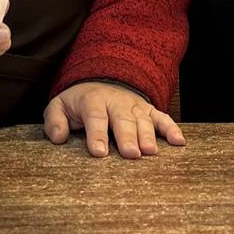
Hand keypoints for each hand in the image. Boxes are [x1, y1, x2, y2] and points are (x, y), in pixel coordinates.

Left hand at [44, 81, 184, 158]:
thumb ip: (54, 120)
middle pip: (122, 120)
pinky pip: (162, 118)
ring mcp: (134, 106)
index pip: (95, 118)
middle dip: (127, 137)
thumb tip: (58, 137)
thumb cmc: (78, 101)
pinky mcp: (148, 111)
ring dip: (147, 135)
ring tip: (150, 152)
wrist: (100, 79)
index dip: (97, 135)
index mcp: (92, 101)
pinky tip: (179, 142)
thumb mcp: (59, 106)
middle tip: (131, 154)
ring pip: (142, 120)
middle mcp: (116, 102)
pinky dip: (171, 128)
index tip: (99, 153)